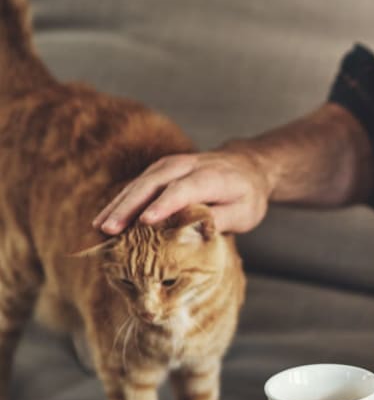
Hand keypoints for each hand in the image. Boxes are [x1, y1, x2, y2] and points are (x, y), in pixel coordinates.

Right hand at [91, 148, 269, 234]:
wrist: (248, 165)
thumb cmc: (247, 194)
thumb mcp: (244, 212)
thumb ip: (219, 220)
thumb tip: (194, 235)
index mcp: (212, 176)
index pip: (184, 189)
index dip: (164, 204)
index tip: (145, 221)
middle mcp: (189, 165)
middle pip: (155, 183)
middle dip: (130, 205)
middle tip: (110, 229)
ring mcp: (173, 164)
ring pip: (142, 181)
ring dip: (120, 203)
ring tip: (100, 227)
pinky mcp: (162, 169)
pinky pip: (139, 183)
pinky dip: (122, 200)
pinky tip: (106, 218)